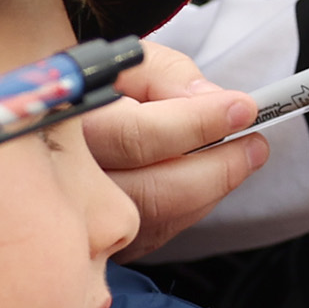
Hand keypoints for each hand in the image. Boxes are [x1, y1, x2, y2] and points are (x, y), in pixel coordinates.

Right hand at [73, 39, 263, 247]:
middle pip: (152, 192)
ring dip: (209, 191)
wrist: (52, 121)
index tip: (244, 108)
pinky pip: (153, 235)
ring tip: (243, 157)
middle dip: (217, 170)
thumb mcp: (126, 62)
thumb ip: (168, 76)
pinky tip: (205, 179)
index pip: (138, 137)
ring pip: (157, 221)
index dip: (199, 125)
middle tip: (256, 144)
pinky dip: (189, 209)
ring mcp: (77, 221)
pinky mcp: (96, 245)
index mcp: (63, 126)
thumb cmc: (94, 85)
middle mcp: (63, 182)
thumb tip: (211, 101)